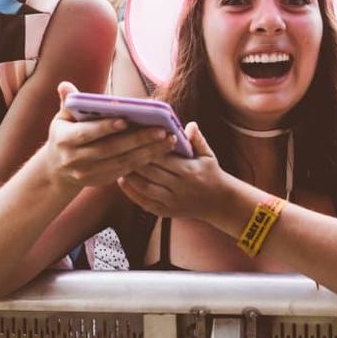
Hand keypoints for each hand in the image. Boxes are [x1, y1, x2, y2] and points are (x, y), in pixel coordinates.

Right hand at [46, 82, 179, 190]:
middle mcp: (75, 159)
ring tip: (168, 140)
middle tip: (161, 130)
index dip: (105, 128)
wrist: (57, 170)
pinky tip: (160, 151)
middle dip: (137, 140)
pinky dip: (144, 161)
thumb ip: (68, 102)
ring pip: (122, 162)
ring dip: (147, 152)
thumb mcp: (62, 119)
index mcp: (64, 140)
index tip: (126, 120)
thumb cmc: (64, 135)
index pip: (86, 134)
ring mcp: (88, 173)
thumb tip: (65, 85)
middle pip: (110, 149)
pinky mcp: (101, 181)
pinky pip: (125, 171)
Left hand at [117, 122, 231, 220]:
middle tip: (120, 147)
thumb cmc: (211, 173)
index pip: (164, 157)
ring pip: (145, 188)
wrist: (218, 202)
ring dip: (130, 176)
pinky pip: (145, 203)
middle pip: (151, 172)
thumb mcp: (208, 155)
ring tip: (118, 163)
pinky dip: (131, 193)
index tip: (136, 136)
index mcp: (189, 170)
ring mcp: (172, 202)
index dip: (149, 147)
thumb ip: (197, 139)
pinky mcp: (166, 212)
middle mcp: (179, 187)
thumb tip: (188, 124)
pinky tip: (123, 181)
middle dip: (135, 159)